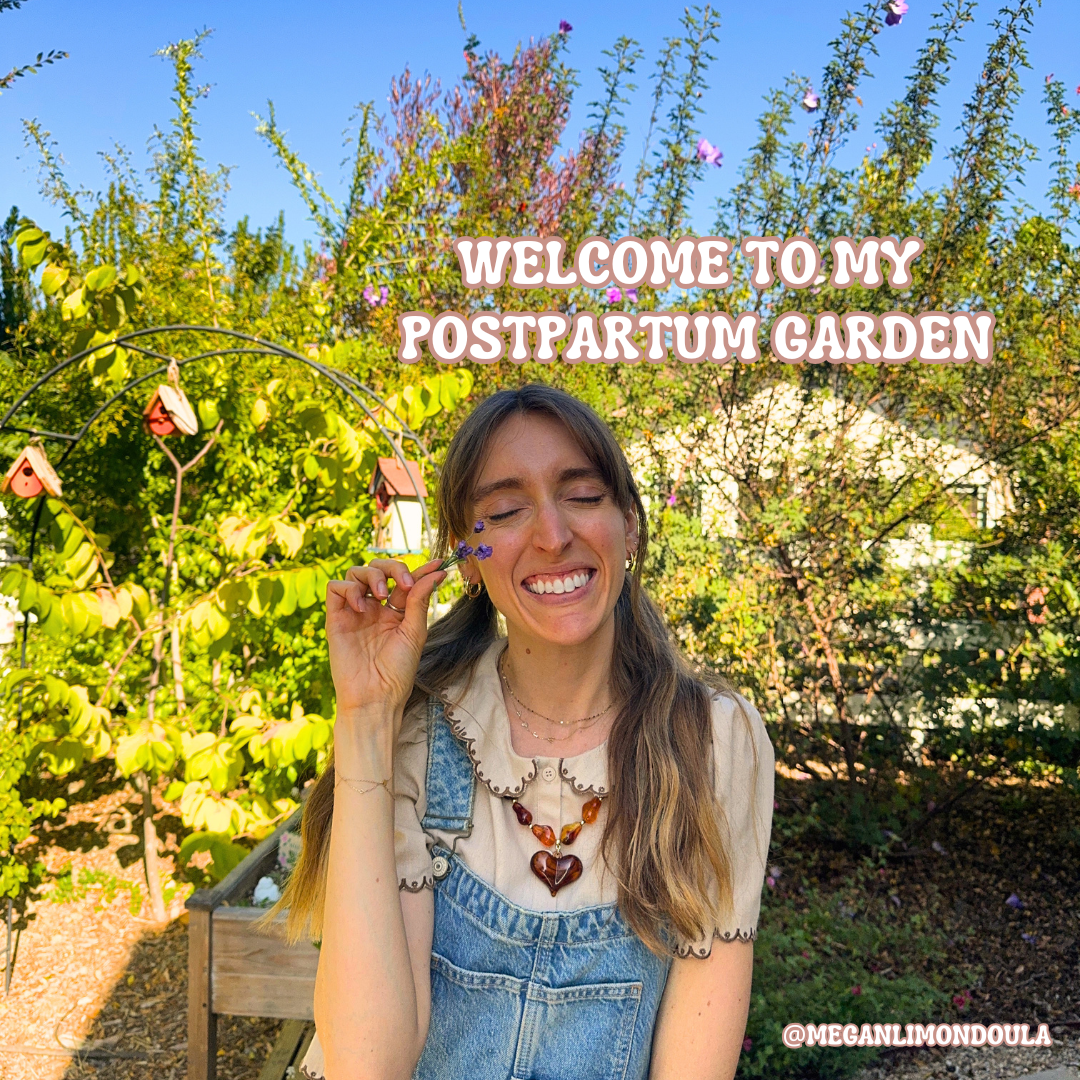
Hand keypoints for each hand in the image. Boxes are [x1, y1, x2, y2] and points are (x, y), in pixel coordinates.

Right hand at [325, 558, 446, 722]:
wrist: (375, 697)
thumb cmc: (398, 672)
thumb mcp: (415, 632)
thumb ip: (419, 600)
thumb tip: (436, 572)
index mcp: (395, 612)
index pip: (404, 581)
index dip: (420, 570)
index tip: (438, 564)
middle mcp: (375, 609)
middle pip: (378, 569)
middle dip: (393, 567)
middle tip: (404, 582)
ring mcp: (355, 612)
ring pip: (356, 572)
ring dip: (372, 575)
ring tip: (381, 595)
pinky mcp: (336, 619)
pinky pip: (335, 588)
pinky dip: (349, 589)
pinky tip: (362, 606)